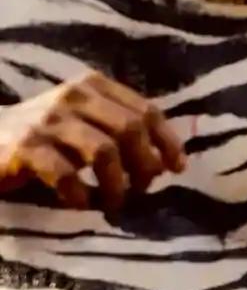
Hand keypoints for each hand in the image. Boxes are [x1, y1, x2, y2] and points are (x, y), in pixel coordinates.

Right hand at [0, 72, 184, 209]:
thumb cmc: (44, 136)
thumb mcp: (84, 122)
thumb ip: (119, 129)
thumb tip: (165, 161)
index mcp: (93, 86)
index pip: (146, 111)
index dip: (167, 141)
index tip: (176, 168)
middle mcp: (73, 96)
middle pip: (130, 130)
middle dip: (144, 165)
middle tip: (142, 189)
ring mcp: (48, 120)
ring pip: (104, 152)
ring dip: (115, 185)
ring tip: (113, 202)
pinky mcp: (26, 147)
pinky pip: (65, 175)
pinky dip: (80, 195)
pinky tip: (80, 204)